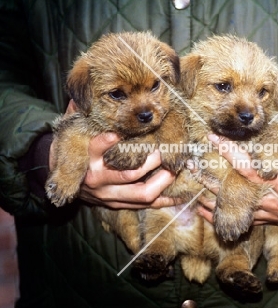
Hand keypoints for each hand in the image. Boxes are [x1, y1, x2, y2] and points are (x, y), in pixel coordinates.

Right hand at [49, 100, 180, 208]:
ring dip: (162, 181)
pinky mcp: (117, 205)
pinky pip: (144, 205)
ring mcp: (108, 195)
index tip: (117, 132)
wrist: (62, 182)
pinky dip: (163, 200)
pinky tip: (178, 196)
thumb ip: (78, 116)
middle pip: (128, 175)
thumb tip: (82, 96)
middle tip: (164, 151)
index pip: (95, 149)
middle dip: (151, 163)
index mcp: (86, 160)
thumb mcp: (72, 133)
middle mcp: (98, 180)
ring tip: (175, 168)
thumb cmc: (74, 152)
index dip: (106, 141)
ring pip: (141, 193)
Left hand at [197, 127, 277, 229]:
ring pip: (232, 207)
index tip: (213, 138)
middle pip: (232, 189)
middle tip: (190, 161)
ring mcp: (269, 212)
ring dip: (210, 196)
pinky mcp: (269, 218)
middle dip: (210, 175)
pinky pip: (240, 220)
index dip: (229, 153)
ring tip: (189, 184)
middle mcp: (272, 200)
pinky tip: (202, 210)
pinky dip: (219, 216)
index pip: (249, 167)